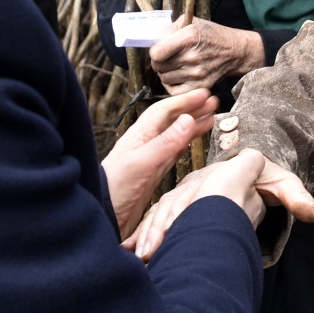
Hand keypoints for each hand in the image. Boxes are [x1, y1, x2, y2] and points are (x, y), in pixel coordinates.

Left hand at [100, 89, 218, 237]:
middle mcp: (144, 145)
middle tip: (213, 102)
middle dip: (192, 110)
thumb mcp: (141, 164)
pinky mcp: (151, 176)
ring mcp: (148, 160)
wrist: (100, 218)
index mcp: (139, 137)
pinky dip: (184, 145)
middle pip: (171, 121)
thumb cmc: (114, 191)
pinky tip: (190, 143)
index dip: (185, 101)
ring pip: (174, 136)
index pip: (164, 111)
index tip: (204, 94)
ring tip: (210, 119)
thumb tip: (187, 119)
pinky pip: (172, 154)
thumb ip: (165, 143)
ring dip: (191, 126)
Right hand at [125, 149, 313, 261]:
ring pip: (163, 210)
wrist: (256, 173)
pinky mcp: (181, 204)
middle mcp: (201, 182)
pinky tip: (131, 250)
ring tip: (142, 255)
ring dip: (150, 232)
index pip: (199, 191)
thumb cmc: (271, 180)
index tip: (180, 228)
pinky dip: (144, 231)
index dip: (187, 209)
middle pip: (175, 203)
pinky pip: (158, 216)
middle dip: (161, 227)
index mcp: (223, 176)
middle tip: (151, 252)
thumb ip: (298, 198)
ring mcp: (188, 192)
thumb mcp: (286, 186)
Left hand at [150, 17, 264, 92]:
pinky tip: (177, 78)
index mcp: (188, 37)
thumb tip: (152, 39)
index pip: (156, 53)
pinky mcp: (201, 86)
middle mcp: (192, 56)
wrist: (236, 51)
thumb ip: (170, 28)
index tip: (159, 50)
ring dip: (166, 73)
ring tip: (174, 67)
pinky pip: (174, 91)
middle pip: (159, 66)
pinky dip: (172, 86)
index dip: (154, 52)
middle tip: (166, 59)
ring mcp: (197, 73)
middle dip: (159, 62)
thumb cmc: (212, 35)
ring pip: (165, 78)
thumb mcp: (192, 22)